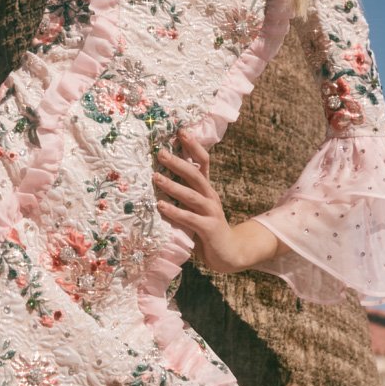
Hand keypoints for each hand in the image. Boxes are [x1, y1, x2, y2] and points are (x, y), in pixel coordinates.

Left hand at [152, 129, 280, 272]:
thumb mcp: (195, 208)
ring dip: (172, 185)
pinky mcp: (209, 228)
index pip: (203, 162)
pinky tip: (161, 207)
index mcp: (207, 189)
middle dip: (178, 162)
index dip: (193, 146)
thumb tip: (158, 177)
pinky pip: (190, 218)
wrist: (230, 254)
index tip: (180, 131)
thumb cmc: (205, 229)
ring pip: (192, 194)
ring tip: (155, 178)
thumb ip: (183, 195)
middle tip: (161, 153)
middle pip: (196, 174)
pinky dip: (175, 212)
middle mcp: (211, 196)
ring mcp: (212, 212)